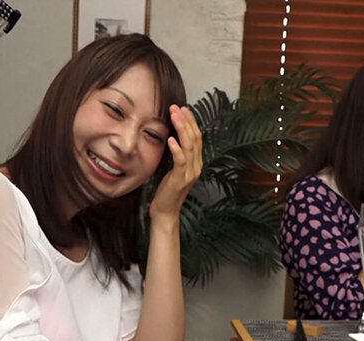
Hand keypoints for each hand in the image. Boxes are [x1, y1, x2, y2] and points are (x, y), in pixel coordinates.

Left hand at [149, 105, 202, 220]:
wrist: (166, 211)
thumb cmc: (167, 190)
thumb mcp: (173, 169)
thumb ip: (177, 154)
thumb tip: (172, 136)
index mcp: (196, 162)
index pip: (197, 137)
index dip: (191, 122)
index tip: (182, 108)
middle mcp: (196, 166)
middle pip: (195, 138)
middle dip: (186, 121)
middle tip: (176, 107)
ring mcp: (190, 173)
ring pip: (189, 146)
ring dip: (182, 129)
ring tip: (174, 116)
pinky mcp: (181, 179)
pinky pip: (181, 161)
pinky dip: (177, 149)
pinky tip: (171, 139)